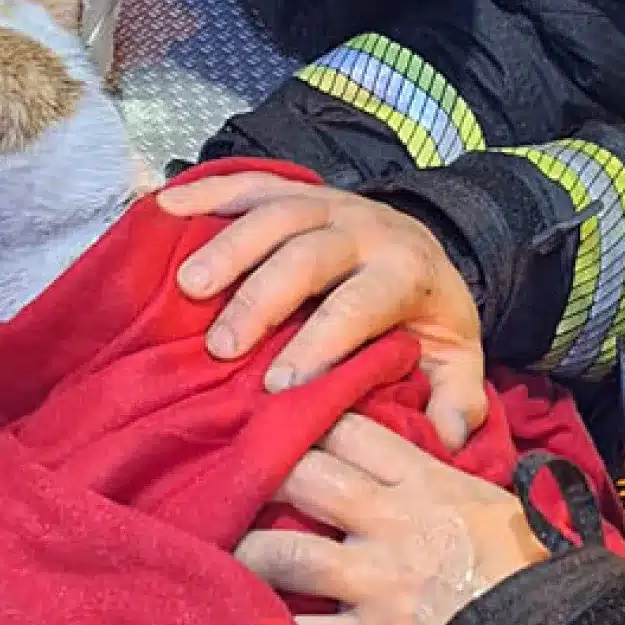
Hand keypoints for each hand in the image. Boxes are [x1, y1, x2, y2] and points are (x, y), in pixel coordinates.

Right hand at [158, 172, 487, 449]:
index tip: (280, 385)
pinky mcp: (295, 190)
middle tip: (223, 347)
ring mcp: (326, 203)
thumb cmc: (427, 319)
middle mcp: (365, 228)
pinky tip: (166, 207)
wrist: (428, 252)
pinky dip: (206, 192)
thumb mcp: (458, 360)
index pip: (360, 304)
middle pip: (308, 253)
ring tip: (188, 287)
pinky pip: (249, 183)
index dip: (321, 342)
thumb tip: (447, 441)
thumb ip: (458, 401)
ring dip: (228, 247)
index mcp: (405, 273)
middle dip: (262, 298)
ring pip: (274, 213)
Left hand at [234, 414, 546, 624]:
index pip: (347, 429)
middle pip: (301, 476)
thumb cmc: (535, 571)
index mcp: (425, 482)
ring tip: (226, 557)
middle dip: (261, 477)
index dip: (307, 423)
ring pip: (282, 553)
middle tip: (234, 488)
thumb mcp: (496, 502)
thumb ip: (448, 476)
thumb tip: (435, 445)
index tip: (278, 428)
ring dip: (248, 554)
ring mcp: (376, 583)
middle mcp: (391, 523)